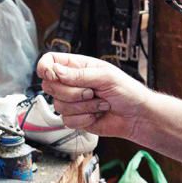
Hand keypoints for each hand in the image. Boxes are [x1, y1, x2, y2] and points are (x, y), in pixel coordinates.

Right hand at [36, 52, 152, 140]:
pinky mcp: (75, 118)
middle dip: (71, 92)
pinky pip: (67, 120)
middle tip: (92, 92)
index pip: (50, 61)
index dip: (45, 67)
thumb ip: (79, 75)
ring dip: (84, 107)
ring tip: (101, 103)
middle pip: (49, 85)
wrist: (136, 117)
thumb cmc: (127, 91)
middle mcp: (71, 83)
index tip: (52, 75)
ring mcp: (72, 101)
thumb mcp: (105, 76)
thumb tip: (56, 71)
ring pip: (59, 105)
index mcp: (78, 66)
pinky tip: (97, 114)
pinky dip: (85, 119)